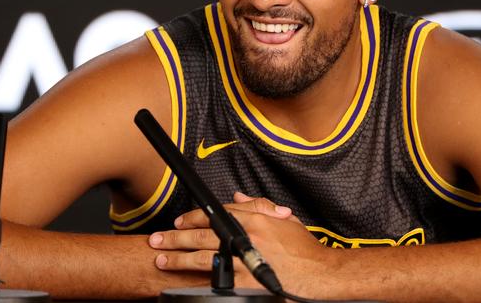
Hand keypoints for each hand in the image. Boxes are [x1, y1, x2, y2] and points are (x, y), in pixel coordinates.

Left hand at [148, 192, 333, 293]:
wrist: (322, 276)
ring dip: (179, 259)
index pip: (216, 212)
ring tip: (162, 260)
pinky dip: (200, 281)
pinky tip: (184, 283)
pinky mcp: (248, 284)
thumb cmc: (305, 250)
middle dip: (176, 236)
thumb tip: (237, 195)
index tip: (179, 221)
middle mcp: (247, 238)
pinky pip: (218, 282)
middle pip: (203, 234)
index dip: (193, 216)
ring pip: (204, 258)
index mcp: (255, 221)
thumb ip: (258, 206)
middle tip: (158, 239)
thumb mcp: (284, 221)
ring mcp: (245, 262)